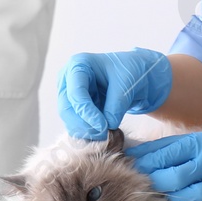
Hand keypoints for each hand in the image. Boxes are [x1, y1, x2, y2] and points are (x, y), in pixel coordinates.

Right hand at [56, 48, 173, 139]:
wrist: (134, 75)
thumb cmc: (129, 70)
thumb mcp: (126, 84)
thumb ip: (115, 106)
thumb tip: (107, 126)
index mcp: (78, 64)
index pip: (75, 92)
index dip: (86, 112)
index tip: (103, 126)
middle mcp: (68, 79)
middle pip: (66, 108)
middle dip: (84, 125)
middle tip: (104, 135)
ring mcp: (70, 94)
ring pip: (69, 120)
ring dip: (86, 131)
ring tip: (106, 136)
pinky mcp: (75, 108)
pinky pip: (76, 125)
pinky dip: (88, 133)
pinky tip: (102, 136)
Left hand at [123, 133, 201, 200]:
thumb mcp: (185, 144)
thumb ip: (158, 149)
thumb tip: (130, 156)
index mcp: (197, 144)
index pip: (166, 156)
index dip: (146, 166)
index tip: (133, 171)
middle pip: (177, 178)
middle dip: (157, 184)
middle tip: (145, 188)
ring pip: (192, 196)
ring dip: (174, 200)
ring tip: (164, 199)